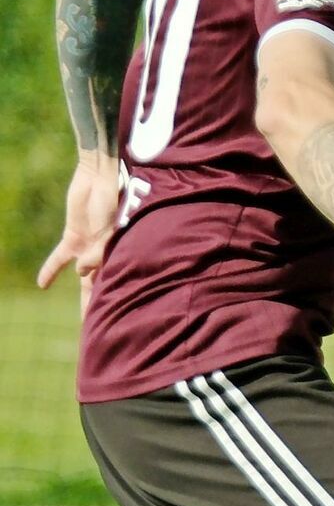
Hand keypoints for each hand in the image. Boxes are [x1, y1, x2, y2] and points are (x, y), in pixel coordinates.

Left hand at [37, 156, 119, 310]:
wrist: (100, 176)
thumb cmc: (112, 200)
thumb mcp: (109, 228)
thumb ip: (96, 252)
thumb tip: (79, 272)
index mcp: (119, 253)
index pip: (116, 283)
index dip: (116, 300)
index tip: (117, 320)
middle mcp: (105, 254)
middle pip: (103, 286)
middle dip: (103, 306)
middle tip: (103, 328)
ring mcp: (88, 246)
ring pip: (84, 277)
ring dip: (84, 295)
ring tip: (84, 318)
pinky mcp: (73, 237)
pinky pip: (60, 258)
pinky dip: (51, 270)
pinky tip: (42, 285)